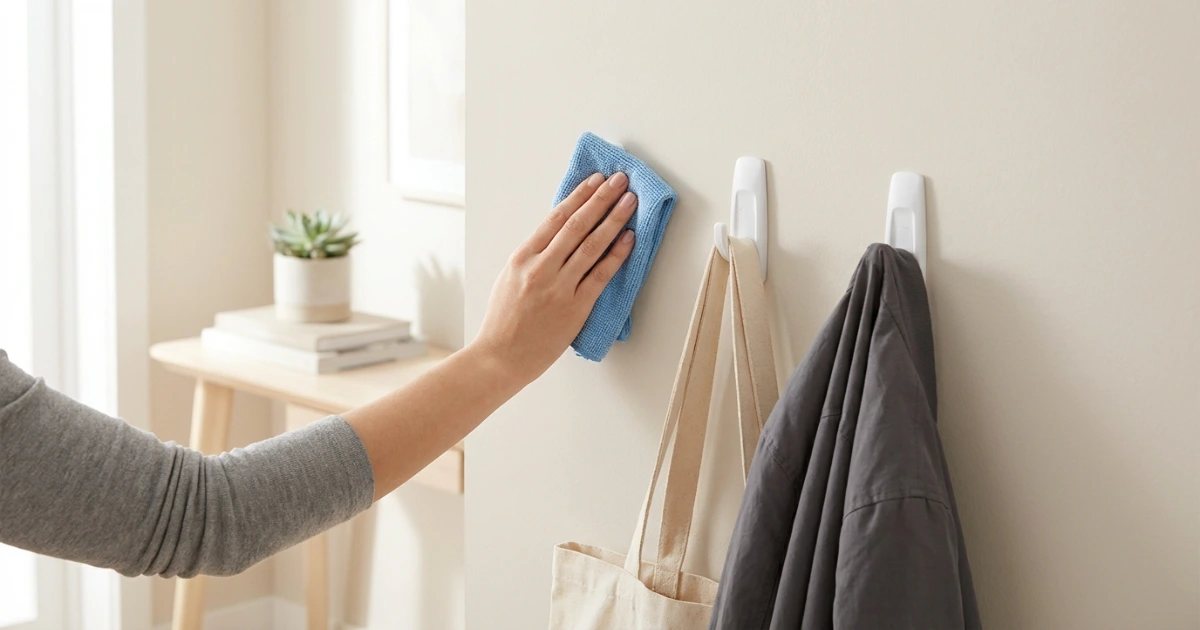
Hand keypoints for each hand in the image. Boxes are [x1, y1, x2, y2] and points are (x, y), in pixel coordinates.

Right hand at [470, 171, 636, 383]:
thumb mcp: (510, 278)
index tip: (595, 181)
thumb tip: (560, 235)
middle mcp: (541, 268)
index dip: (579, 196)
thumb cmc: (504, 321)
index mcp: (522, 257)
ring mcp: (559, 288)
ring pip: (592, 245)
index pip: (556, 218)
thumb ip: (534, 256)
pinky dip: (616, 255)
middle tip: (620, 181)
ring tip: (630, 202)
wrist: (500, 357)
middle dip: (601, 199)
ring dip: (614, 220)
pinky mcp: (575, 308)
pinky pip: (601, 276)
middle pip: (577, 225)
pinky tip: (629, 239)